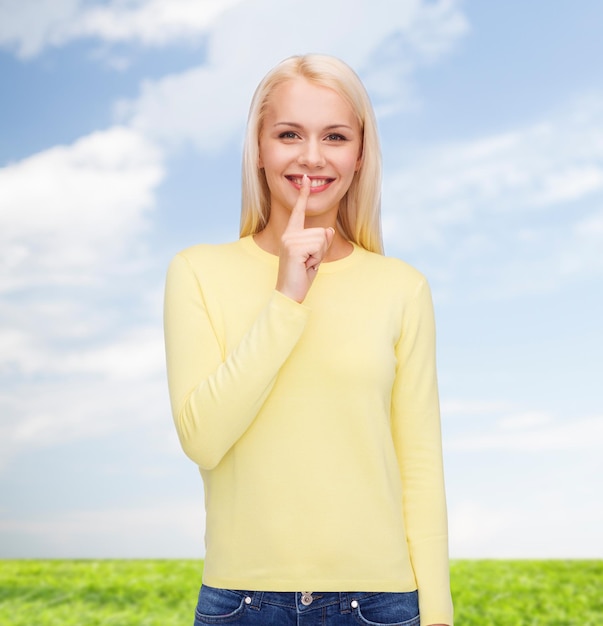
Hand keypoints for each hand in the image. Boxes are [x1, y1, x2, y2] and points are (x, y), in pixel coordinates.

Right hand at [275, 175, 334, 302]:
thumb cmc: (300, 275)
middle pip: (322, 231)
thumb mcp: (315, 256)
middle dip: (321, 250)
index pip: (299, 212)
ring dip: (319, 255)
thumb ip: (321, 242)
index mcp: (291, 234)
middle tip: (308, 262)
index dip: (303, 195)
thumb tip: (329, 230)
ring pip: (322, 238)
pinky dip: (316, 258)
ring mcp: (290, 240)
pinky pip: (319, 246)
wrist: (289, 292)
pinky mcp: (293, 247)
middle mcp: (289, 234)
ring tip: (306, 264)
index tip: (306, 179)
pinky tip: (305, 266)